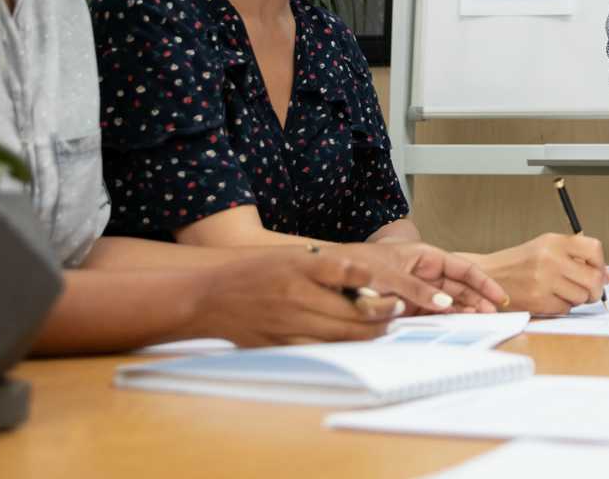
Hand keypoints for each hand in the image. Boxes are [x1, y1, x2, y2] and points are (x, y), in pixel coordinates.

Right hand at [186, 249, 402, 345]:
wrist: (210, 297)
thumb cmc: (256, 272)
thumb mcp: (296, 256)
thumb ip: (333, 267)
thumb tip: (370, 279)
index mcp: (303, 274)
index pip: (355, 286)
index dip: (383, 298)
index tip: (397, 299)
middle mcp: (297, 300)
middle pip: (353, 319)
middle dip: (382, 320)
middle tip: (395, 315)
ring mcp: (288, 327)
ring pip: (340, 340)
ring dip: (366, 336)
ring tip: (380, 329)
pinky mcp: (279, 346)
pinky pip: (319, 352)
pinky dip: (340, 349)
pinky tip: (349, 342)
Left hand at [343, 241, 508, 312]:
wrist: (331, 276)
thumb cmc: (357, 264)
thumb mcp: (389, 274)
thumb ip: (417, 289)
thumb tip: (444, 303)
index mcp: (425, 256)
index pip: (462, 268)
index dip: (482, 281)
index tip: (498, 295)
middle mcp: (424, 272)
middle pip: (459, 285)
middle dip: (477, 298)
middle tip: (492, 313)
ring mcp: (417, 290)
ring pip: (449, 300)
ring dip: (465, 309)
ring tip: (480, 320)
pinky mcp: (407, 305)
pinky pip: (433, 311)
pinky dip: (446, 317)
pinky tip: (458, 323)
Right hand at [473, 234, 608, 313]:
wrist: (490, 275)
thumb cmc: (521, 262)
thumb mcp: (547, 249)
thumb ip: (578, 259)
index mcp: (554, 242)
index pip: (594, 249)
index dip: (601, 263)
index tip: (599, 270)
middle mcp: (550, 259)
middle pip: (593, 278)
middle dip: (596, 289)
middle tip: (591, 291)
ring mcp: (544, 281)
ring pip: (581, 296)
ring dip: (578, 299)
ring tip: (564, 292)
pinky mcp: (538, 301)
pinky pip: (566, 309)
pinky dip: (563, 307)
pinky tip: (551, 298)